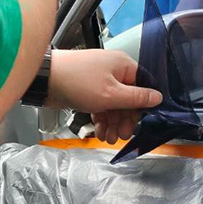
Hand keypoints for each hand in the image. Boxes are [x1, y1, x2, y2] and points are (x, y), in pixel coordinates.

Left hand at [46, 49, 162, 143]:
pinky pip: (101, 105)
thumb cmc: (78, 82)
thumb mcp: (112, 94)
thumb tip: (158, 97)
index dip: (141, 108)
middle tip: (121, 136)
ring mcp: (100, 80)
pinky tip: (100, 131)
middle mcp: (114, 71)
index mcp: (124, 66)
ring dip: (113, 122)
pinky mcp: (88, 89)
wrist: (44, 79)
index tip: (137, 124)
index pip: (142, 88)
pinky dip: (102, 118)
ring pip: (114, 104)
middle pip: (128, 99)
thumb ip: (137, 98)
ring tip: (108, 138)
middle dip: (124, 119)